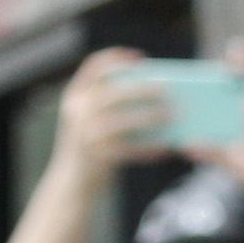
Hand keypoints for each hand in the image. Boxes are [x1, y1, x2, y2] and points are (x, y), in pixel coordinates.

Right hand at [48, 49, 168, 188]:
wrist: (72, 185)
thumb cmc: (92, 146)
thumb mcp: (92, 118)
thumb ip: (110, 101)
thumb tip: (156, 88)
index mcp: (74, 96)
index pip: (95, 66)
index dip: (119, 58)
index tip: (143, 60)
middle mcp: (77, 112)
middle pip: (114, 92)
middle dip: (143, 89)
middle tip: (168, 89)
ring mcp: (84, 135)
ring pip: (123, 120)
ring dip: (149, 117)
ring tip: (171, 117)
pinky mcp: (96, 157)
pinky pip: (129, 149)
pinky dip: (148, 148)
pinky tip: (164, 148)